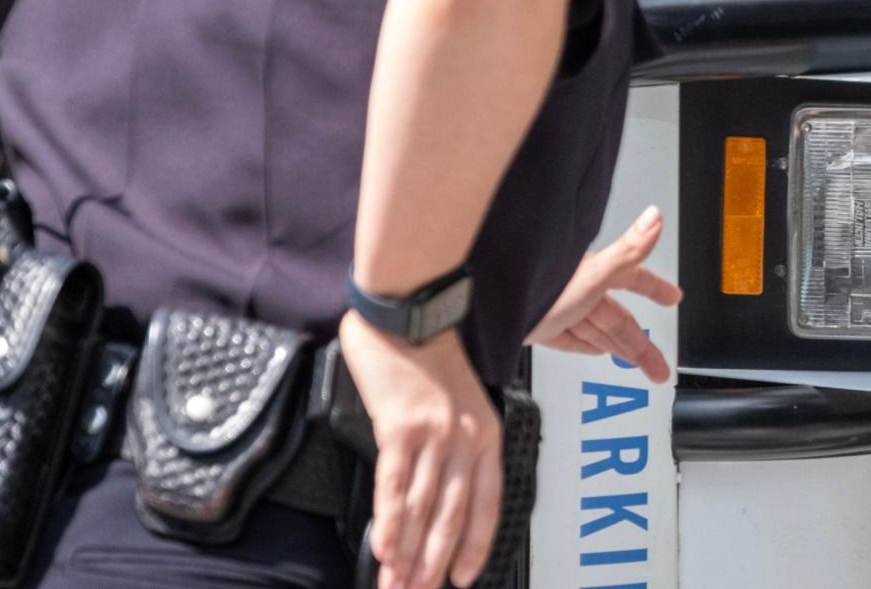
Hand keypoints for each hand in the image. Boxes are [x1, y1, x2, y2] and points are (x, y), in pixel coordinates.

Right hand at [340, 315, 502, 588]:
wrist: (408, 309)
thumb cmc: (428, 351)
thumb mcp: (460, 397)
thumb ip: (454, 440)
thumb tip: (435, 485)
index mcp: (487, 432)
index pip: (487, 503)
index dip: (475, 545)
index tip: (463, 576)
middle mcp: (467, 438)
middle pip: (453, 516)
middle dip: (435, 563)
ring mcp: (435, 434)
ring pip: (424, 509)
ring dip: (409, 554)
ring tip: (396, 585)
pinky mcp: (400, 428)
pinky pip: (395, 485)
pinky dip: (390, 522)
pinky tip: (383, 549)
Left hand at [527, 206, 681, 376]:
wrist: (490, 306)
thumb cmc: (536, 284)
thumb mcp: (593, 272)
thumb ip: (628, 249)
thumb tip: (655, 217)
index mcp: (593, 272)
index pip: (634, 279)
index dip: (655, 288)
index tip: (673, 297)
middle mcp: (577, 288)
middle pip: (617, 318)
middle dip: (640, 343)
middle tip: (658, 364)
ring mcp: (559, 308)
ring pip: (596, 330)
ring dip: (616, 347)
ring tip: (634, 361)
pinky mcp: (540, 327)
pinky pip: (570, 339)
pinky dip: (585, 345)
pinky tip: (592, 350)